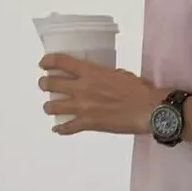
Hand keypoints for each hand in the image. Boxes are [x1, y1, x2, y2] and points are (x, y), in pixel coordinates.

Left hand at [39, 55, 160, 135]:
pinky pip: (67, 128)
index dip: (47, 61)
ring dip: (49, 106)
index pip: (60, 62)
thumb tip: (98, 79)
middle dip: (44, 84)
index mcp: (90, 72)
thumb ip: (102, 75)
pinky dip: (60, 129)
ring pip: (53, 106)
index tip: (43, 64)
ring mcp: (83, 107)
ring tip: (50, 107)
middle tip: (45, 85)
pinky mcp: (88, 124)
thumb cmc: (139, 90)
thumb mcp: (118, 73)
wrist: (148, 109)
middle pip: (50, 84)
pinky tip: (58, 129)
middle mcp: (82, 88)